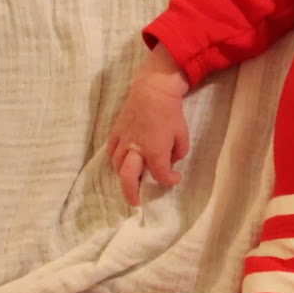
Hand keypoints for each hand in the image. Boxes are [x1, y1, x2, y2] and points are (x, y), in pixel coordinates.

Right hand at [106, 44, 190, 206]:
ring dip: (123, 176)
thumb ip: (178, 152)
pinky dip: (114, 161)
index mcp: (155, 151)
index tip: (176, 178)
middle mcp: (136, 149)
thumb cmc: (171, 112)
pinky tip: (120, 163)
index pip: (160, 174)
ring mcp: (123, 141)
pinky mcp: (115, 132)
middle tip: (136, 202)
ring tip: (130, 181)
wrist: (153, 90)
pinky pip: (111, 151)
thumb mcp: (183, 134)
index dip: (169, 180)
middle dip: (131, 193)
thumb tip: (170, 161)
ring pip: (117, 166)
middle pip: (128, 177)